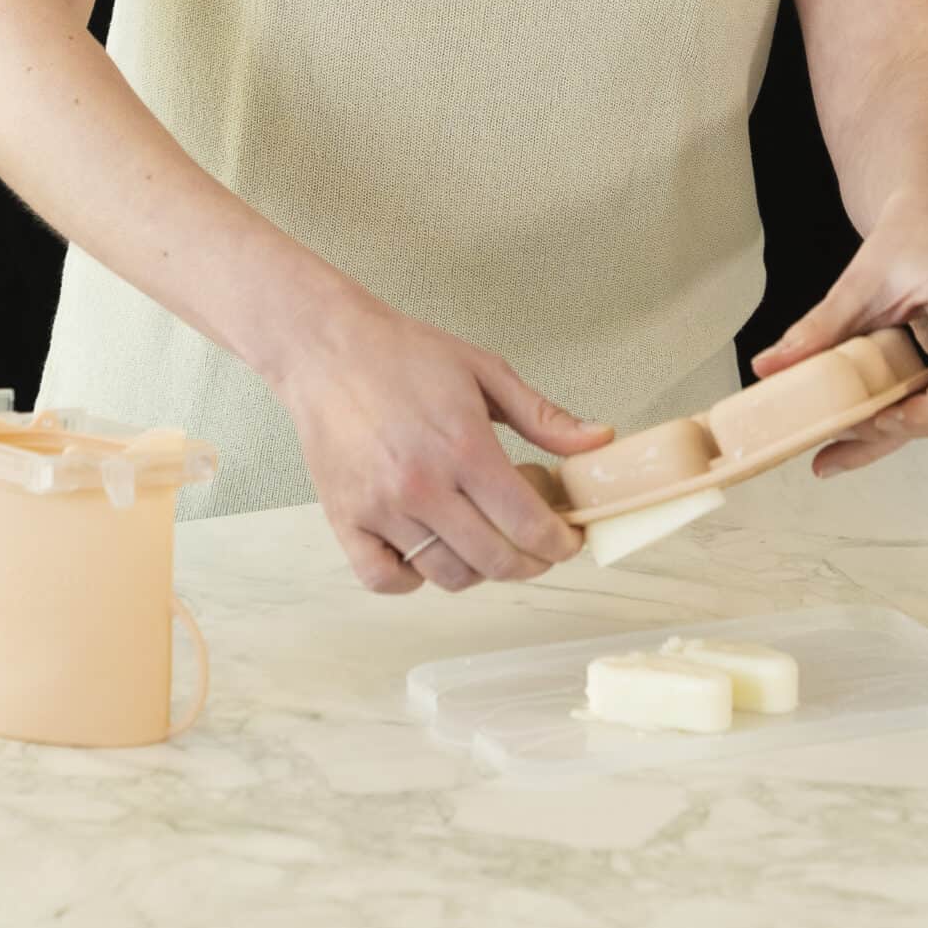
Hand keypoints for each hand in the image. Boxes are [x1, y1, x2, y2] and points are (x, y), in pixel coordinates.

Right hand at [274, 289, 615, 593]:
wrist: (328, 348)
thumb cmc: (404, 354)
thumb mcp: (485, 372)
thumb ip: (544, 417)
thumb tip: (600, 440)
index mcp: (465, 447)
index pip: (528, 525)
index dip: (559, 544)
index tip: (568, 541)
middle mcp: (423, 486)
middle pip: (494, 560)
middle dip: (529, 563)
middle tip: (536, 549)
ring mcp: (381, 508)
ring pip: (445, 575)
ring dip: (477, 571)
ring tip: (485, 544)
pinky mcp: (346, 519)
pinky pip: (384, 579)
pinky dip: (410, 579)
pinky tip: (426, 551)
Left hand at [749, 194, 927, 478]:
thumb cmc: (912, 237)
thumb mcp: (859, 281)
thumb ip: (816, 327)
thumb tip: (769, 366)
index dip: (927, 411)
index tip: (882, 421)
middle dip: (897, 429)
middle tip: (835, 443)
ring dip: (906, 428)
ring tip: (848, 433)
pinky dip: (919, 414)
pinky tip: (878, 417)